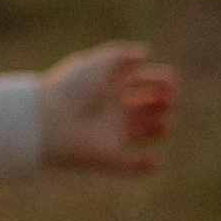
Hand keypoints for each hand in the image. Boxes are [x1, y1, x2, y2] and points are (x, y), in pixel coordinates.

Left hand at [39, 42, 175, 174]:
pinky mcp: (105, 158)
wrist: (48, 123)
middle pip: (143, 106)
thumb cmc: (72, 90)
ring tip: (167, 123)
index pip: (138, 81)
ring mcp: (108, 134)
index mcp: (107, 86)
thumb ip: (122, 55)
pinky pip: (127, 167)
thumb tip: (145, 52)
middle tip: (168, 100)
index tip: (172, 80)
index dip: (157, 79)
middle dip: (161, 102)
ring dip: (158, 128)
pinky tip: (155, 161)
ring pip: (140, 132)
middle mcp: (109, 109)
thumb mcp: (98, 64)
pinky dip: (142, 168)